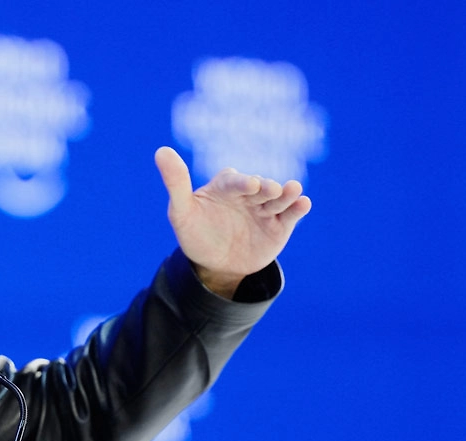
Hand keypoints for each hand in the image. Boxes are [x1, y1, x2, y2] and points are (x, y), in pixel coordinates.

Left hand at [154, 146, 311, 297]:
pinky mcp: (279, 225)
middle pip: (260, 188)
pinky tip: (304, 203)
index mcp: (224, 187)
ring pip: (277, 199)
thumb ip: (175, 183)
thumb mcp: (181, 212)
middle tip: (271, 189)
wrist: (215, 265)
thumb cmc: (195, 233)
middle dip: (266, 187)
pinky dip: (298, 208)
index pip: (233, 181)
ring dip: (286, 193)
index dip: (241, 182)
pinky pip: (290, 215)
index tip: (249, 184)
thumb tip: (161, 150)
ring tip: (294, 190)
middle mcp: (248, 194)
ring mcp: (264, 209)